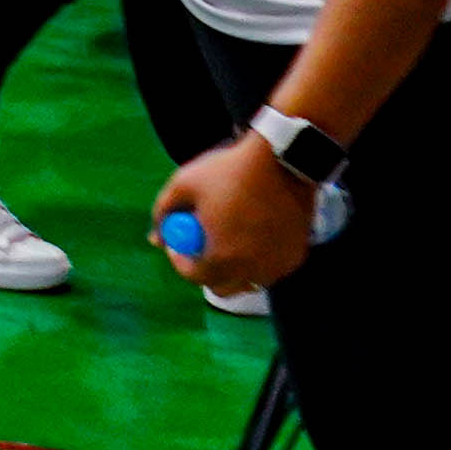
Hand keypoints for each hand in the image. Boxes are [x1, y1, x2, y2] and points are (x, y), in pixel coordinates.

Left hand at [152, 136, 315, 293]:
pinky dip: (258, 261)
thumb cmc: (228, 172)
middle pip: (221, 288)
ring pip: (248, 281)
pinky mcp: (295, 258)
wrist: (282, 162)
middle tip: (203, 246)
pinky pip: (269, 270)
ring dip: (234, 269)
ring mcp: (277, 267)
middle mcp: (252, 271)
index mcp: (222, 258)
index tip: (179, 244)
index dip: (181, 262)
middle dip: (207, 271)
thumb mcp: (184, 184)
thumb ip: (163, 214)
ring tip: (230, 237)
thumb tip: (155, 240)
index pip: (194, 277)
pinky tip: (255, 234)